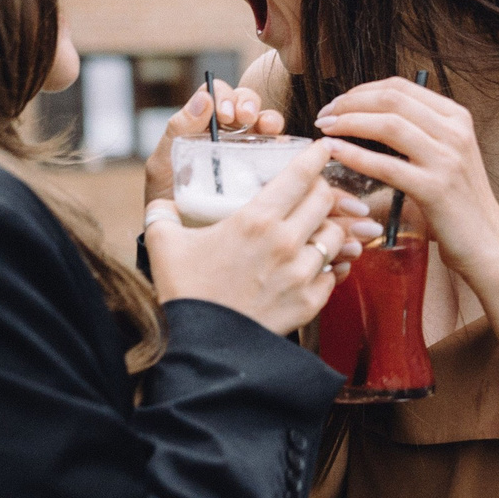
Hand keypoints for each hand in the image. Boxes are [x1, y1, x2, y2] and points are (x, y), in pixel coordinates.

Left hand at [143, 81, 284, 206]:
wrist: (180, 237)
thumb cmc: (166, 200)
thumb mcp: (163, 165)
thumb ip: (177, 131)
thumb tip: (202, 99)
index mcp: (202, 125)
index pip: (218, 95)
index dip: (225, 96)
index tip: (224, 115)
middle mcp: (228, 133)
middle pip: (246, 102)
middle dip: (249, 103)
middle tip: (245, 118)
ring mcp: (249, 151)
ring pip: (267, 122)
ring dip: (270, 118)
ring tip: (267, 128)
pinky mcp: (266, 171)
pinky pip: (281, 152)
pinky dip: (286, 145)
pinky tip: (283, 151)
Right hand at [143, 140, 374, 335]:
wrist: (201, 349)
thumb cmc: (183, 293)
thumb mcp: (164, 243)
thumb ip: (164, 212)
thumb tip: (162, 202)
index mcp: (255, 220)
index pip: (300, 175)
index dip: (316, 156)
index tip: (322, 148)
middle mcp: (285, 243)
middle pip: (326, 199)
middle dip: (323, 188)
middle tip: (314, 188)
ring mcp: (301, 274)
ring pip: (336, 235)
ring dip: (329, 226)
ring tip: (316, 226)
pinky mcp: (309, 303)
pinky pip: (334, 273)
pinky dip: (329, 264)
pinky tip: (317, 262)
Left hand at [315, 79, 498, 287]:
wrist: (488, 243)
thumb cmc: (459, 203)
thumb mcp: (447, 156)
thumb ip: (419, 133)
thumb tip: (368, 117)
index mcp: (457, 117)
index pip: (401, 87)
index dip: (362, 90)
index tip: (338, 102)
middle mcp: (455, 132)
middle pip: (392, 100)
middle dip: (350, 103)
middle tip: (324, 115)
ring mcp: (447, 159)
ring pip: (388, 125)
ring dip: (349, 122)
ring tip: (325, 129)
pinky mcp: (436, 189)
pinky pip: (387, 165)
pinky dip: (355, 155)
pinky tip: (335, 153)